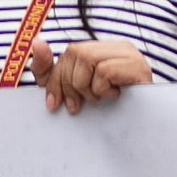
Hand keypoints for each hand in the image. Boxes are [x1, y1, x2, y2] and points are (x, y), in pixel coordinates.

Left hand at [34, 38, 155, 112]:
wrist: (140, 135)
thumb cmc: (107, 113)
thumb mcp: (70, 92)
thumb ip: (49, 70)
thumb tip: (37, 41)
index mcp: (103, 50)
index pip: (70, 51)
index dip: (56, 78)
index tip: (54, 104)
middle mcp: (117, 47)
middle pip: (75, 52)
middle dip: (69, 84)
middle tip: (77, 106)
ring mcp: (130, 55)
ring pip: (87, 58)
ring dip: (85, 87)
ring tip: (99, 99)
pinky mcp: (138, 68)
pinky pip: (104, 71)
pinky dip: (101, 90)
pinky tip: (113, 97)